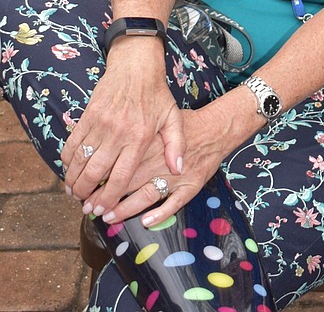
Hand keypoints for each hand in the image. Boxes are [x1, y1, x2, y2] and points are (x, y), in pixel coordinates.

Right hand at [62, 43, 184, 215]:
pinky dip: (67, 160)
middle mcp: (118, 134)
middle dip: (85, 194)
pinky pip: (72, 143)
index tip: (102, 210)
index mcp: (139, 138)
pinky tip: (69, 170)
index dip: (109, 198)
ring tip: (73, 192)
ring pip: (79, 161)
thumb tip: (177, 170)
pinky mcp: (88, 115)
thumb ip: (176, 145)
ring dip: (73, 180)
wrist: (136, 65)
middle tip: (84, 205)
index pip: (120, 177)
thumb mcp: (173, 117)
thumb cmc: (156, 94)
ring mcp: (100, 124)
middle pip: (94, 174)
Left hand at [100, 107, 229, 225]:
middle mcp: (162, 160)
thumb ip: (139, 134)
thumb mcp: (162, 121)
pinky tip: (146, 221)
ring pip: (148, 195)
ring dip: (126, 208)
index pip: (122, 163)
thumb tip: (108, 144)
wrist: (217, 129)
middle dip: (107, 197)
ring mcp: (178, 176)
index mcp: (153, 144)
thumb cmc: (186, 125)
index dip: (103, 178)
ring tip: (108, 216)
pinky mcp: (192, 185)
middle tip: (90, 207)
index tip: (87, 189)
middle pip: (129, 182)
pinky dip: (161, 213)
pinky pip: (175, 203)